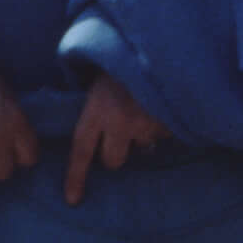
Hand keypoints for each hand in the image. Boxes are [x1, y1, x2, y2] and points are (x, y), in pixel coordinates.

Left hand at [64, 71, 166, 205]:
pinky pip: (163, 136)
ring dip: (142, 136)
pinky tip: (162, 106)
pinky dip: (162, 126)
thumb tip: (94, 139)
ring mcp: (146, 124)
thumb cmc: (123, 62)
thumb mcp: (100, 82)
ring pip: (141, 149)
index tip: (73, 200)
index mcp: (97, 110)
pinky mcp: (170, 123)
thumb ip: (96, 110)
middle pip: (112, 160)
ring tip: (145, 111)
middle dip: (115, 152)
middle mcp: (119, 121)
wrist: (157, 42)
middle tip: (121, 133)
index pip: (82, 150)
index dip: (76, 177)